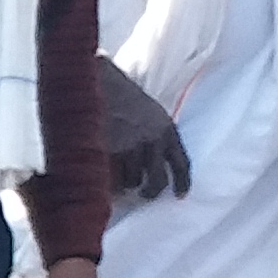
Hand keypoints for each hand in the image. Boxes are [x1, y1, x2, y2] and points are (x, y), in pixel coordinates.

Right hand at [97, 63, 193, 204]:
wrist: (95, 82)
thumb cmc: (118, 96)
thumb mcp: (148, 112)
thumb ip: (154, 134)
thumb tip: (151, 165)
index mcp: (165, 128)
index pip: (181, 161)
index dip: (182, 181)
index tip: (181, 195)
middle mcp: (152, 139)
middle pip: (157, 179)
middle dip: (150, 191)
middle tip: (142, 195)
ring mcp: (130, 147)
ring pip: (131, 181)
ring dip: (124, 183)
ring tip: (113, 176)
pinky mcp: (108, 152)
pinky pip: (110, 179)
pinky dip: (106, 181)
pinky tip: (100, 174)